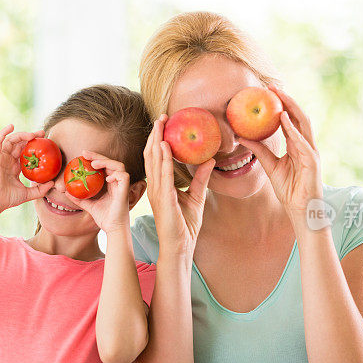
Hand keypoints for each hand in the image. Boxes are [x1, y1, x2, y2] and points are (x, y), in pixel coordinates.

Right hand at [0, 125, 54, 211]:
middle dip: (31, 136)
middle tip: (42, 134)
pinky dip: (3, 132)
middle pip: (20, 143)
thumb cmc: (10, 198)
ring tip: (32, 134)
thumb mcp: (29, 193)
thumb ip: (41, 189)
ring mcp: (1, 157)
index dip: (35, 145)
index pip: (26, 152)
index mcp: (15, 167)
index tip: (46, 141)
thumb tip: (53, 184)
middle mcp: (8, 160)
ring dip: (22, 135)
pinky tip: (11, 126)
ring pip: (11, 140)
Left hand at [66, 151, 130, 234]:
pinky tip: (106, 178)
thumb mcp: (89, 206)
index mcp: (110, 184)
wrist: (113, 229)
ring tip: (94, 164)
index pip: (104, 166)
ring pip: (119, 166)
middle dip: (98, 156)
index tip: (82, 155)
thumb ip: (79, 198)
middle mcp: (117, 182)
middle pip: (111, 162)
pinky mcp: (125, 191)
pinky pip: (124, 176)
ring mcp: (122, 186)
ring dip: (106, 162)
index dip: (95, 158)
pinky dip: (116, 174)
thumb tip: (66, 192)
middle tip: (84, 153)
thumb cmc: (104, 218)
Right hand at [144, 115, 214, 256]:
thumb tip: (211, 159)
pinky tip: (164, 146)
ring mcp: (157, 192)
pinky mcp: (163, 200)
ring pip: (154, 161)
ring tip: (161, 125)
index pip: (156, 157)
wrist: (181, 246)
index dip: (159, 139)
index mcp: (160, 185)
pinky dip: (163, 160)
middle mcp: (155, 186)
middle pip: (151, 155)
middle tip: (162, 117)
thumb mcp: (196, 196)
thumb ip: (201, 178)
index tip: (166, 123)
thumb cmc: (185, 224)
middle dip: (156, 134)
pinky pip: (162, 176)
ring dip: (156, 141)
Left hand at [237, 85, 321, 221]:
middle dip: (287, 100)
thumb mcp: (270, 167)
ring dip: (291, 107)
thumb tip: (242, 137)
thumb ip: (259, 151)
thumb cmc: (289, 190)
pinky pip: (301, 141)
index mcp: (297, 146)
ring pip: (303, 123)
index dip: (281, 106)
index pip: (290, 121)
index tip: (268, 93)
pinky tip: (283, 118)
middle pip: (298, 117)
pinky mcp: (312, 160)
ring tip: (279, 94)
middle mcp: (306, 145)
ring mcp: (311, 151)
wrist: (300, 210)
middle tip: (272, 86)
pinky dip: (292, 129)